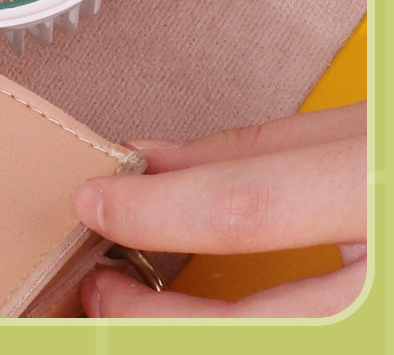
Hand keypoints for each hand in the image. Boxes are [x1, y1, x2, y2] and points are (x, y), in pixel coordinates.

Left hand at [75, 104, 366, 316]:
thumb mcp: (351, 129)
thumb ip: (254, 150)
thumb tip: (155, 161)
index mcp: (373, 187)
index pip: (243, 208)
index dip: (154, 210)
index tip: (97, 201)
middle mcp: (382, 282)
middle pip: (246, 321)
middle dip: (150, 313)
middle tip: (98, 286)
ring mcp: (379, 322)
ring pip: (259, 348)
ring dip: (177, 332)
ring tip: (133, 308)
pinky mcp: (372, 338)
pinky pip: (288, 343)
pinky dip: (226, 335)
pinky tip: (192, 322)